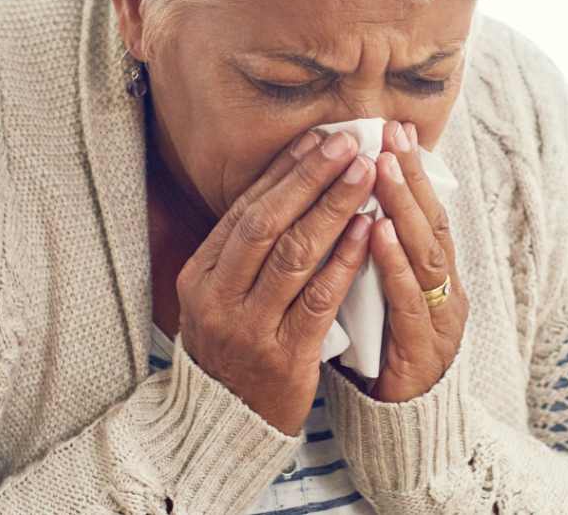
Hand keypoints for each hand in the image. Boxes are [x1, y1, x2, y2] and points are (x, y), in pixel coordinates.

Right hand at [177, 130, 376, 434]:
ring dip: (333, 207)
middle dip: (309, 178)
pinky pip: (319, 299)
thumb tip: (284, 190)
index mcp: (200, 277)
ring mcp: (249, 329)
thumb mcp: (217, 300)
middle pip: (268, 223)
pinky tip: (366, 230)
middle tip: (346, 143)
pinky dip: (344, 260)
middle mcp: (218, 298)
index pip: (244, 212)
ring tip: (364, 173)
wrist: (226, 426)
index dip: (282, 172)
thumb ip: (242, 254)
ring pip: (295, 254)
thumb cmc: (232, 353)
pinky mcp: (284, 357)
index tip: (316, 140)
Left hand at [367, 121, 468, 402]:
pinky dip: (394, 264)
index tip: (393, 129)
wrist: (405, 427)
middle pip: (430, 223)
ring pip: (425, 255)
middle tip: (392, 134)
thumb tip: (352, 204)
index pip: (424, 212)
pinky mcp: (423, 352)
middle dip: (411, 176)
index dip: (411, 171)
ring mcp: (439, 320)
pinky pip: (409, 302)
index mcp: (432, 277)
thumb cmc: (386, 354)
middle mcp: (444, 291)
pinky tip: (377, 233)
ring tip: (384, 167)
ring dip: (403, 207)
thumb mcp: (380, 296)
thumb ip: (374, 256)